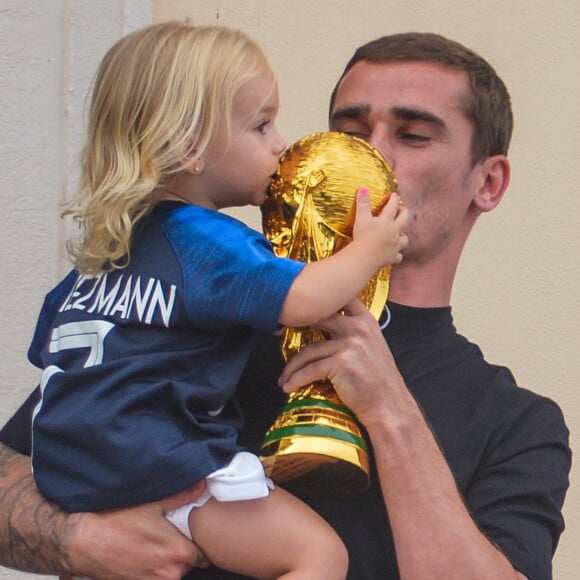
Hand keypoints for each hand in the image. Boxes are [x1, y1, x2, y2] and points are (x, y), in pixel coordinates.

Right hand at [68, 482, 209, 579]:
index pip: (204, 554)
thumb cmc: (118, 521)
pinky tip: (144, 554)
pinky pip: (155, 579)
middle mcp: (169, 573)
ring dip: (167, 561)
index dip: (199, 541)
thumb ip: (182, 496)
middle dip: (182, 550)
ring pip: (172, 573)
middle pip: (188, 564)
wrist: (84, 542)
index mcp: (178, 552)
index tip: (193, 532)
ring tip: (155, 543)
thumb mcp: (153, 503)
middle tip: (171, 534)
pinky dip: (153, 569)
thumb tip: (202, 487)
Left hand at [278, 298, 405, 424]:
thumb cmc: (378, 379)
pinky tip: (288, 386)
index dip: (317, 302)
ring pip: (308, 350)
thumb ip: (352, 331)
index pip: (339, 299)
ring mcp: (349, 344)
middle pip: (316, 319)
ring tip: (285, 376)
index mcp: (365, 320)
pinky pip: (309, 370)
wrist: (389, 406)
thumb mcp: (372, 345)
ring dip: (292, 366)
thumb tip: (323, 323)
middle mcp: (357, 328)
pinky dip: (295, 380)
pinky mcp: (341, 363)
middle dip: (295, 328)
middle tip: (279, 337)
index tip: (299, 310)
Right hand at [353, 189, 408, 266]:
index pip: (392, 207)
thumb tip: (363, 187)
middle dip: (404, 213)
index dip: (393, 200)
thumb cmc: (363, 236)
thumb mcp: (361, 217)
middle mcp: (393, 232)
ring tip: (400, 234)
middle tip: (402, 210)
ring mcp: (394, 246)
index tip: (395, 195)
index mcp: (386, 221)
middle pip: (403, 220)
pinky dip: (397, 255)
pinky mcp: (391, 258)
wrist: (365, 256)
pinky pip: (398, 257)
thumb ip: (363, 203)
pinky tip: (394, 254)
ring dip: (403, 236)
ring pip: (404, 239)